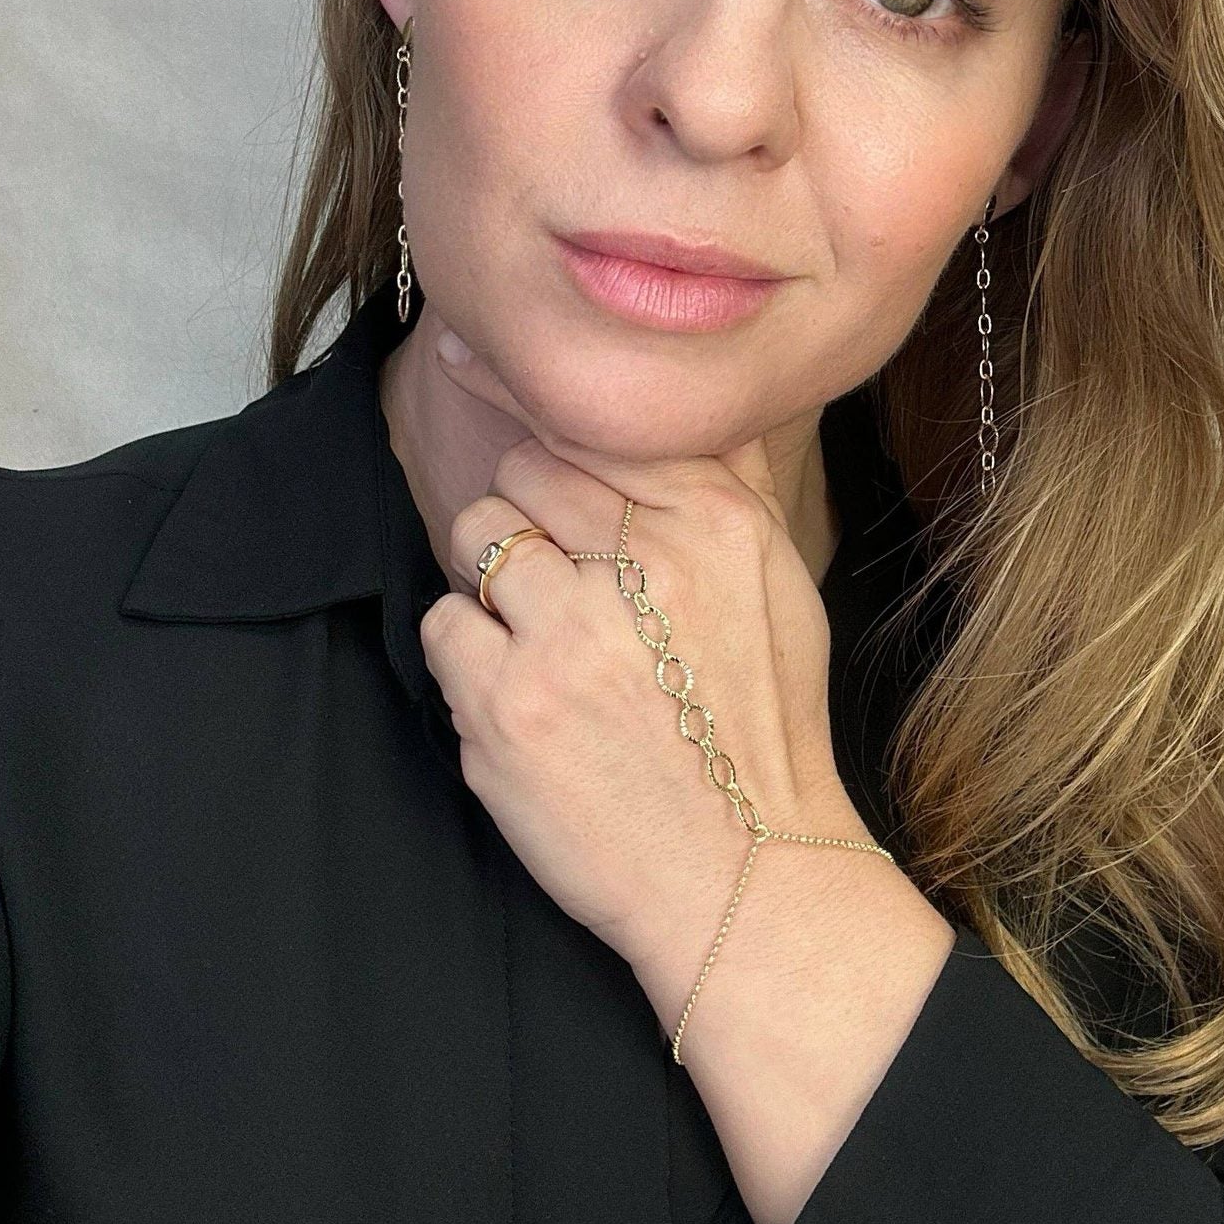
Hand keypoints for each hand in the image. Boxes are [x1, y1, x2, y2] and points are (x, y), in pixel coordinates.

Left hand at [416, 328, 872, 983]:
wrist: (743, 875)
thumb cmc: (759, 724)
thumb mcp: (780, 582)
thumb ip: (732, 477)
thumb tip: (693, 382)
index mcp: (716, 525)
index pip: (594, 417)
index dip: (520, 382)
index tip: (460, 348)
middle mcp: (647, 566)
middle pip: (525, 468)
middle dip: (528, 514)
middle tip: (562, 580)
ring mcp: (571, 636)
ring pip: (476, 534)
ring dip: (493, 581)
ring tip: (545, 640)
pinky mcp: (508, 707)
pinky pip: (443, 624)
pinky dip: (467, 653)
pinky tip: (523, 694)